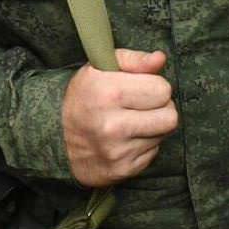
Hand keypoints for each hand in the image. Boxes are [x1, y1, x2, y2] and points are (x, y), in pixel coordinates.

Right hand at [61, 49, 178, 188]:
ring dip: (153, 127)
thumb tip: (160, 59)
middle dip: (161, 108)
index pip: (163, 89)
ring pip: (164, 135)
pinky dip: (145, 144)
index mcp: (108, 92)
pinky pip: (153, 153)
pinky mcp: (122, 170)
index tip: (141, 88)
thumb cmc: (84, 97)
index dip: (154, 86)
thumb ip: (133, 59)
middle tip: (142, 105)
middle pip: (170, 116)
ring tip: (132, 121)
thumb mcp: (100, 68)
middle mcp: (112, 125)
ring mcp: (117, 151)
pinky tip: (127, 138)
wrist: (57, 138)